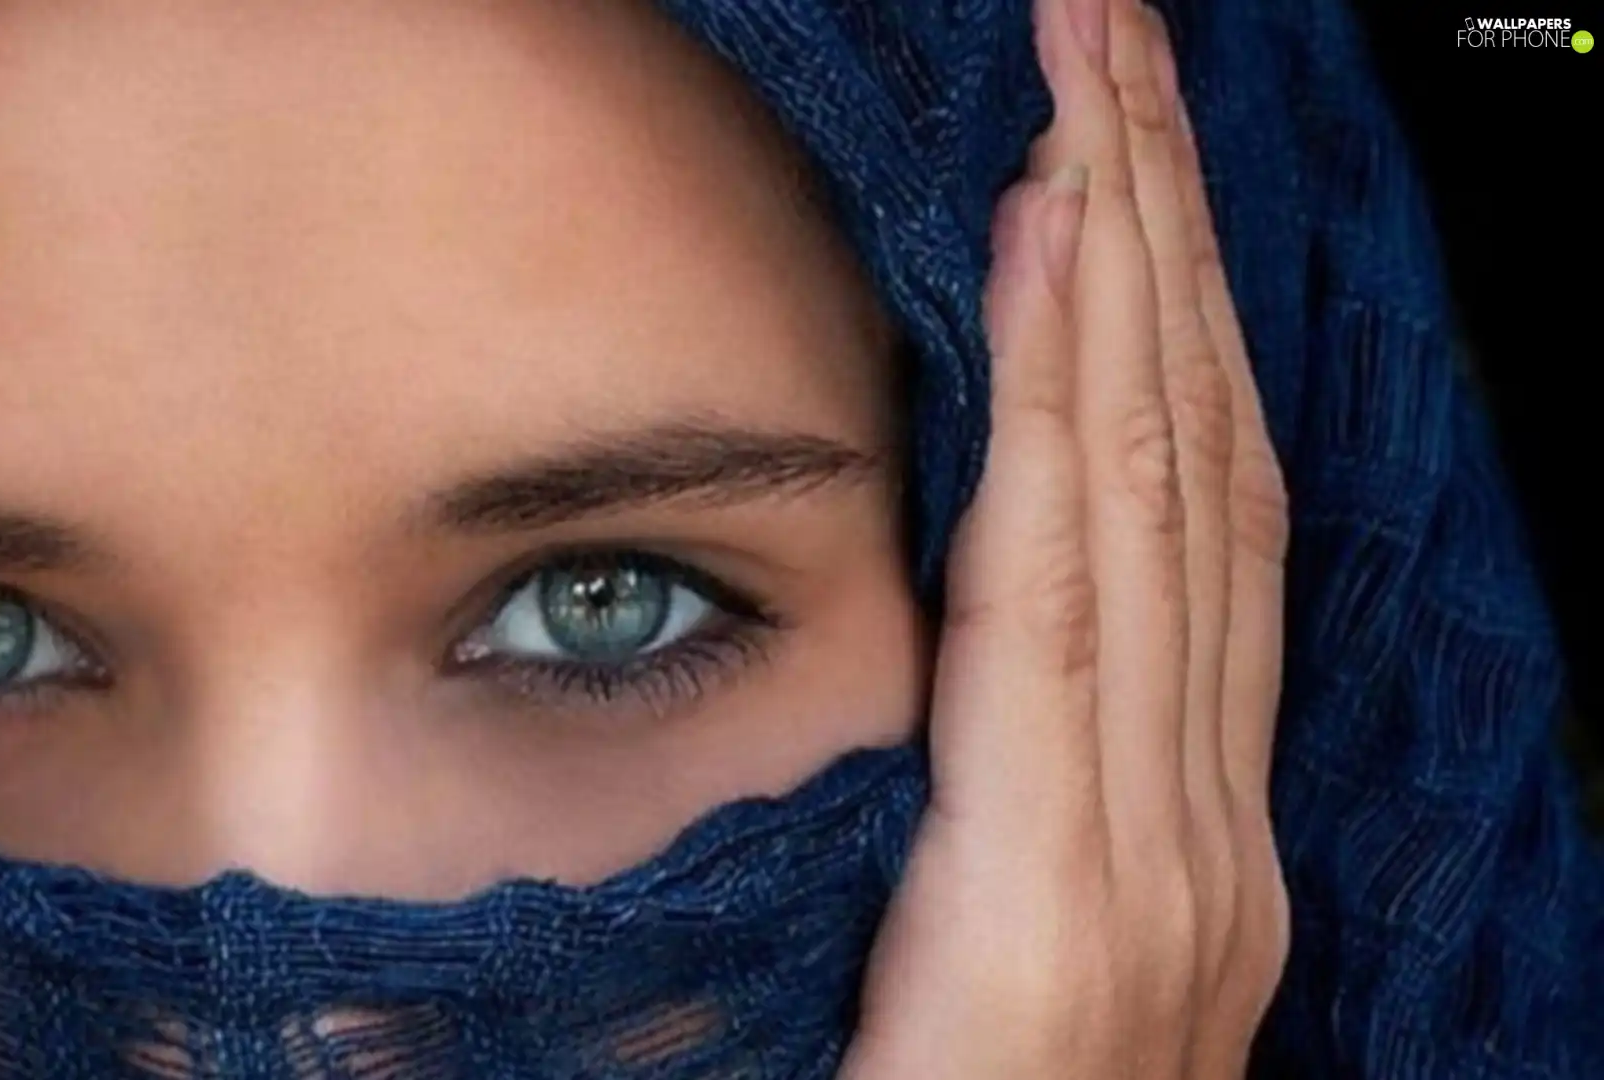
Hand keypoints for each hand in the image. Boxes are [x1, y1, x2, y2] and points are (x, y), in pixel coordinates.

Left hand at [839, 0, 1290, 1075]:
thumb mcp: (1004, 944)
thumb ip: (1013, 802)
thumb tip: (966, 641)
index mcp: (1177, 820)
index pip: (1178, 507)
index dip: (1160, 314)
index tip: (1118, 141)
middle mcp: (1201, 806)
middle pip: (1184, 455)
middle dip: (1157, 226)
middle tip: (1117, 31)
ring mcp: (1165, 843)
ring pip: (1152, 481)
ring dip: (1126, 261)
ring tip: (1094, 78)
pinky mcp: (1086, 884)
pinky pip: (1076, 587)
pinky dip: (1078, 396)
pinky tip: (1056, 242)